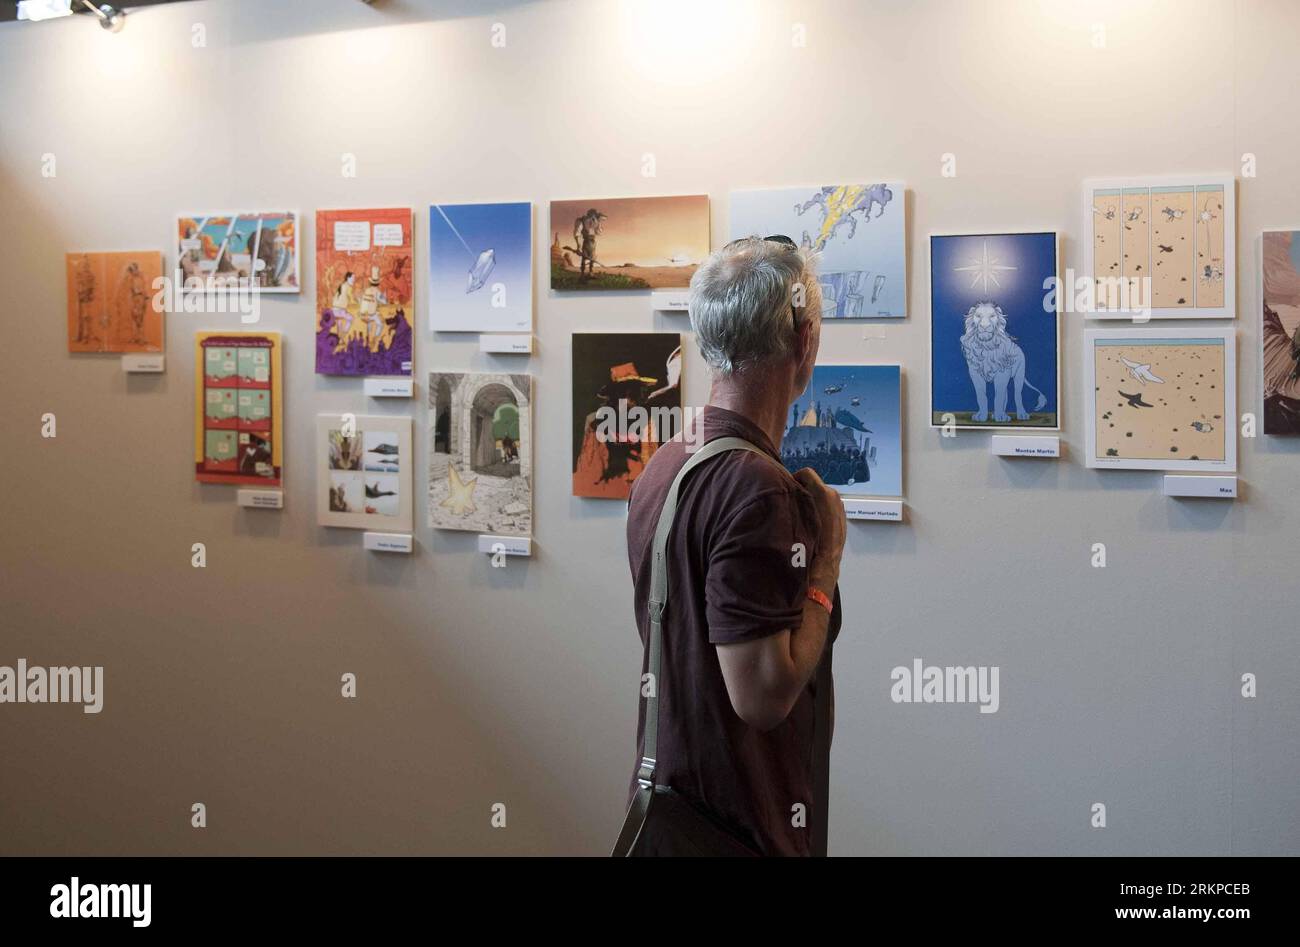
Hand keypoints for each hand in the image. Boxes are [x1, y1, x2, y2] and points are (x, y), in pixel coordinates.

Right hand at [792, 467, 845, 592]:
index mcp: (823, 492)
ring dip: (812, 500)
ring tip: (802, 515)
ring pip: (822, 495)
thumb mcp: (794, 514)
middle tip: (792, 503)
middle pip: (814, 484)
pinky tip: (813, 524)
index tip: (787, 490)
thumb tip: (785, 487)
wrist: (823, 564)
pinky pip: (829, 507)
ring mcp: (840, 507)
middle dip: (804, 490)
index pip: (806, 473)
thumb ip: (792, 496)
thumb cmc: (806, 539)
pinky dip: (821, 510)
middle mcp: (834, 495)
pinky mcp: (842, 518)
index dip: (794, 478)